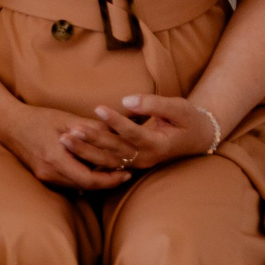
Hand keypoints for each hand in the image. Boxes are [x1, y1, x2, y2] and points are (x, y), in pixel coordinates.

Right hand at [4, 104, 131, 189]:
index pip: (89, 180)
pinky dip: (83, 177)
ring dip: (96, 180)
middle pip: (85, 186)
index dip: (111, 180)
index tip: (127, 173)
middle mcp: (49, 173)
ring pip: (77, 186)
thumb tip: (119, 133)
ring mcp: (44, 176)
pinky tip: (93, 169)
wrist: (8, 123)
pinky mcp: (42, 176)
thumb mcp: (67, 119)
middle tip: (126, 173)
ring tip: (113, 171)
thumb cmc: (38, 118)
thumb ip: (92, 129)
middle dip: (107, 182)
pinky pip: (68, 182)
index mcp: (55, 159)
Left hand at [77, 93, 215, 173]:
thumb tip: (127, 101)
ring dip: (85, 151)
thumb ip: (154, 104)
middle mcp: (147, 158)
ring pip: (108, 160)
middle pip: (116, 150)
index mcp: (160, 145)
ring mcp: (138, 163)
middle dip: (92, 140)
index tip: (97, 107)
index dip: (115, 122)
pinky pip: (108, 163)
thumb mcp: (178, 107)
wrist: (199, 138)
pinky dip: (90, 158)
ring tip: (64, 139)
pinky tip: (71, 151)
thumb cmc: (189, 119)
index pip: (133, 134)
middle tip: (70, 129)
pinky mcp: (131, 162)